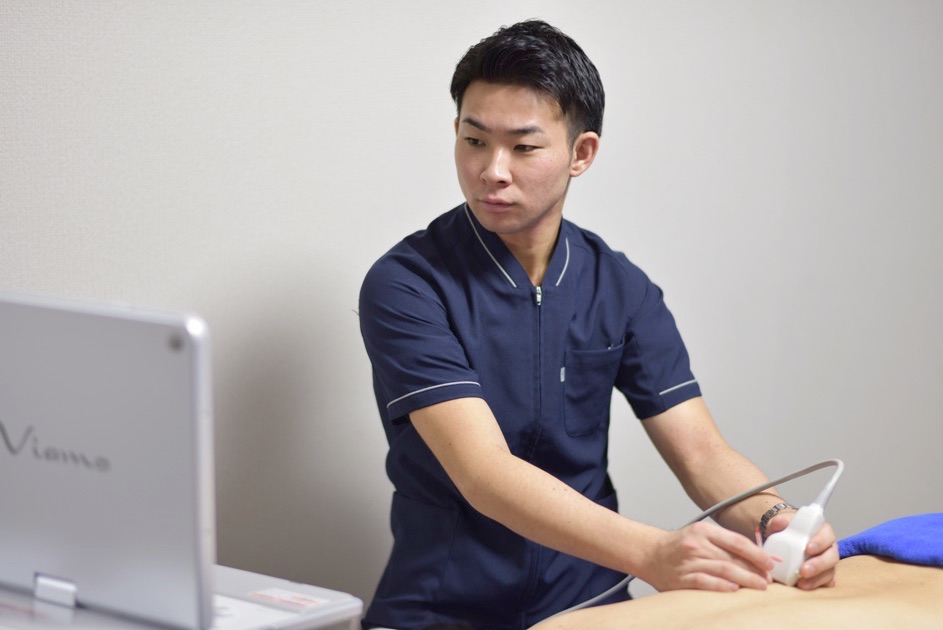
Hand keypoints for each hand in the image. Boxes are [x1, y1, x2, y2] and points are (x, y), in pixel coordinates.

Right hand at [642, 521, 773, 592]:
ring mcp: (688, 562)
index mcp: (704, 531)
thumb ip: (728, 544)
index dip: (757, 553)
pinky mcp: (682, 578)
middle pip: (733, 558)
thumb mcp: (702, 536)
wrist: (650, 554)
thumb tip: (761, 555)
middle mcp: (696, 545)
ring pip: (723, 570)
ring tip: (759, 586)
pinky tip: (734, 590)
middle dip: (755, 570)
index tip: (771, 562)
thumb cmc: (680, 546)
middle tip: (769, 579)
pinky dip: (722, 586)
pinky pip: (706, 583)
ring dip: (745, 580)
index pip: (737, 541)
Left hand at [766, 512, 838, 588]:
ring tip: (801, 583)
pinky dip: (817, 585)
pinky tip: (805, 586)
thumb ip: (780, 522)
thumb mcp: (781, 524)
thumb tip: (780, 521)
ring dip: (816, 579)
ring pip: (829, 572)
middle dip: (819, 565)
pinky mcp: (824, 575)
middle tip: (804, 570)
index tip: (808, 549)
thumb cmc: (786, 531)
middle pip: (831, 557)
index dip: (820, 542)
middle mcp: (828, 548)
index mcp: (822, 532)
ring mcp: (828, 563)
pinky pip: (826, 582)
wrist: (783, 541)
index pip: (827, 535)